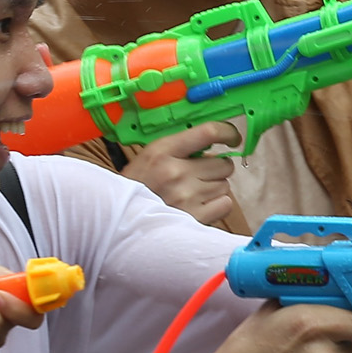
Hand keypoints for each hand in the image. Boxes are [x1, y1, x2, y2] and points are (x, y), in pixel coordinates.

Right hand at [123, 122, 239, 224]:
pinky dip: (217, 205)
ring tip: (193, 193)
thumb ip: (180, 148)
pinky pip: (225, 204)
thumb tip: (214, 144)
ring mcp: (186, 196)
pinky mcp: (194, 218)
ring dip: (214, 189)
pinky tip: (200, 206)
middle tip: (199, 176)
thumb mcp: (150, 156)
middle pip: (223, 164)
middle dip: (215, 169)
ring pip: (224, 185)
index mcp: (163, 151)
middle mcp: (176, 172)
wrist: (120, 220)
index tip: (232, 138)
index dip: (227, 133)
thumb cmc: (137, 187)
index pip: (208, 132)